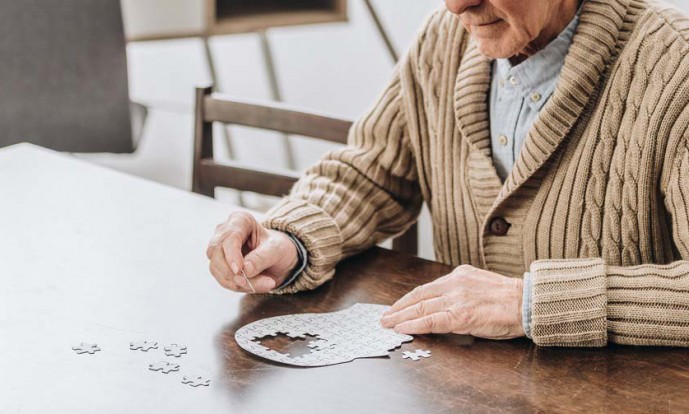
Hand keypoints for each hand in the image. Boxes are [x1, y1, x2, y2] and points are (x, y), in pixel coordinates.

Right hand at [206, 211, 298, 292]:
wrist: (278, 259)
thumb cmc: (278, 248)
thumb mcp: (277, 250)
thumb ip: (261, 258)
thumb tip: (245, 270)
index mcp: (240, 220)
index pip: (229, 237)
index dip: (232, 255)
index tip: (239, 270)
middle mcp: (225, 232)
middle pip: (216, 253)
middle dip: (232, 272)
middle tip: (251, 283)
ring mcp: (219, 250)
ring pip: (217, 269)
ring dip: (238, 282)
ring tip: (264, 284)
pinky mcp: (219, 266)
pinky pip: (222, 279)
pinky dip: (238, 286)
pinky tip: (255, 286)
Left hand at [380, 265, 524, 338]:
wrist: (528, 303)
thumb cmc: (509, 299)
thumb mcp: (479, 286)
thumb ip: (460, 292)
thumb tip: (442, 306)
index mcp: (459, 275)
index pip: (426, 288)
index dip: (408, 299)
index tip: (396, 306)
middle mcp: (455, 283)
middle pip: (419, 297)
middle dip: (398, 308)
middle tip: (384, 316)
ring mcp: (457, 298)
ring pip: (421, 308)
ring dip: (401, 317)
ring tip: (387, 324)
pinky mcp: (461, 314)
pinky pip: (432, 321)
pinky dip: (414, 325)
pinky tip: (403, 328)